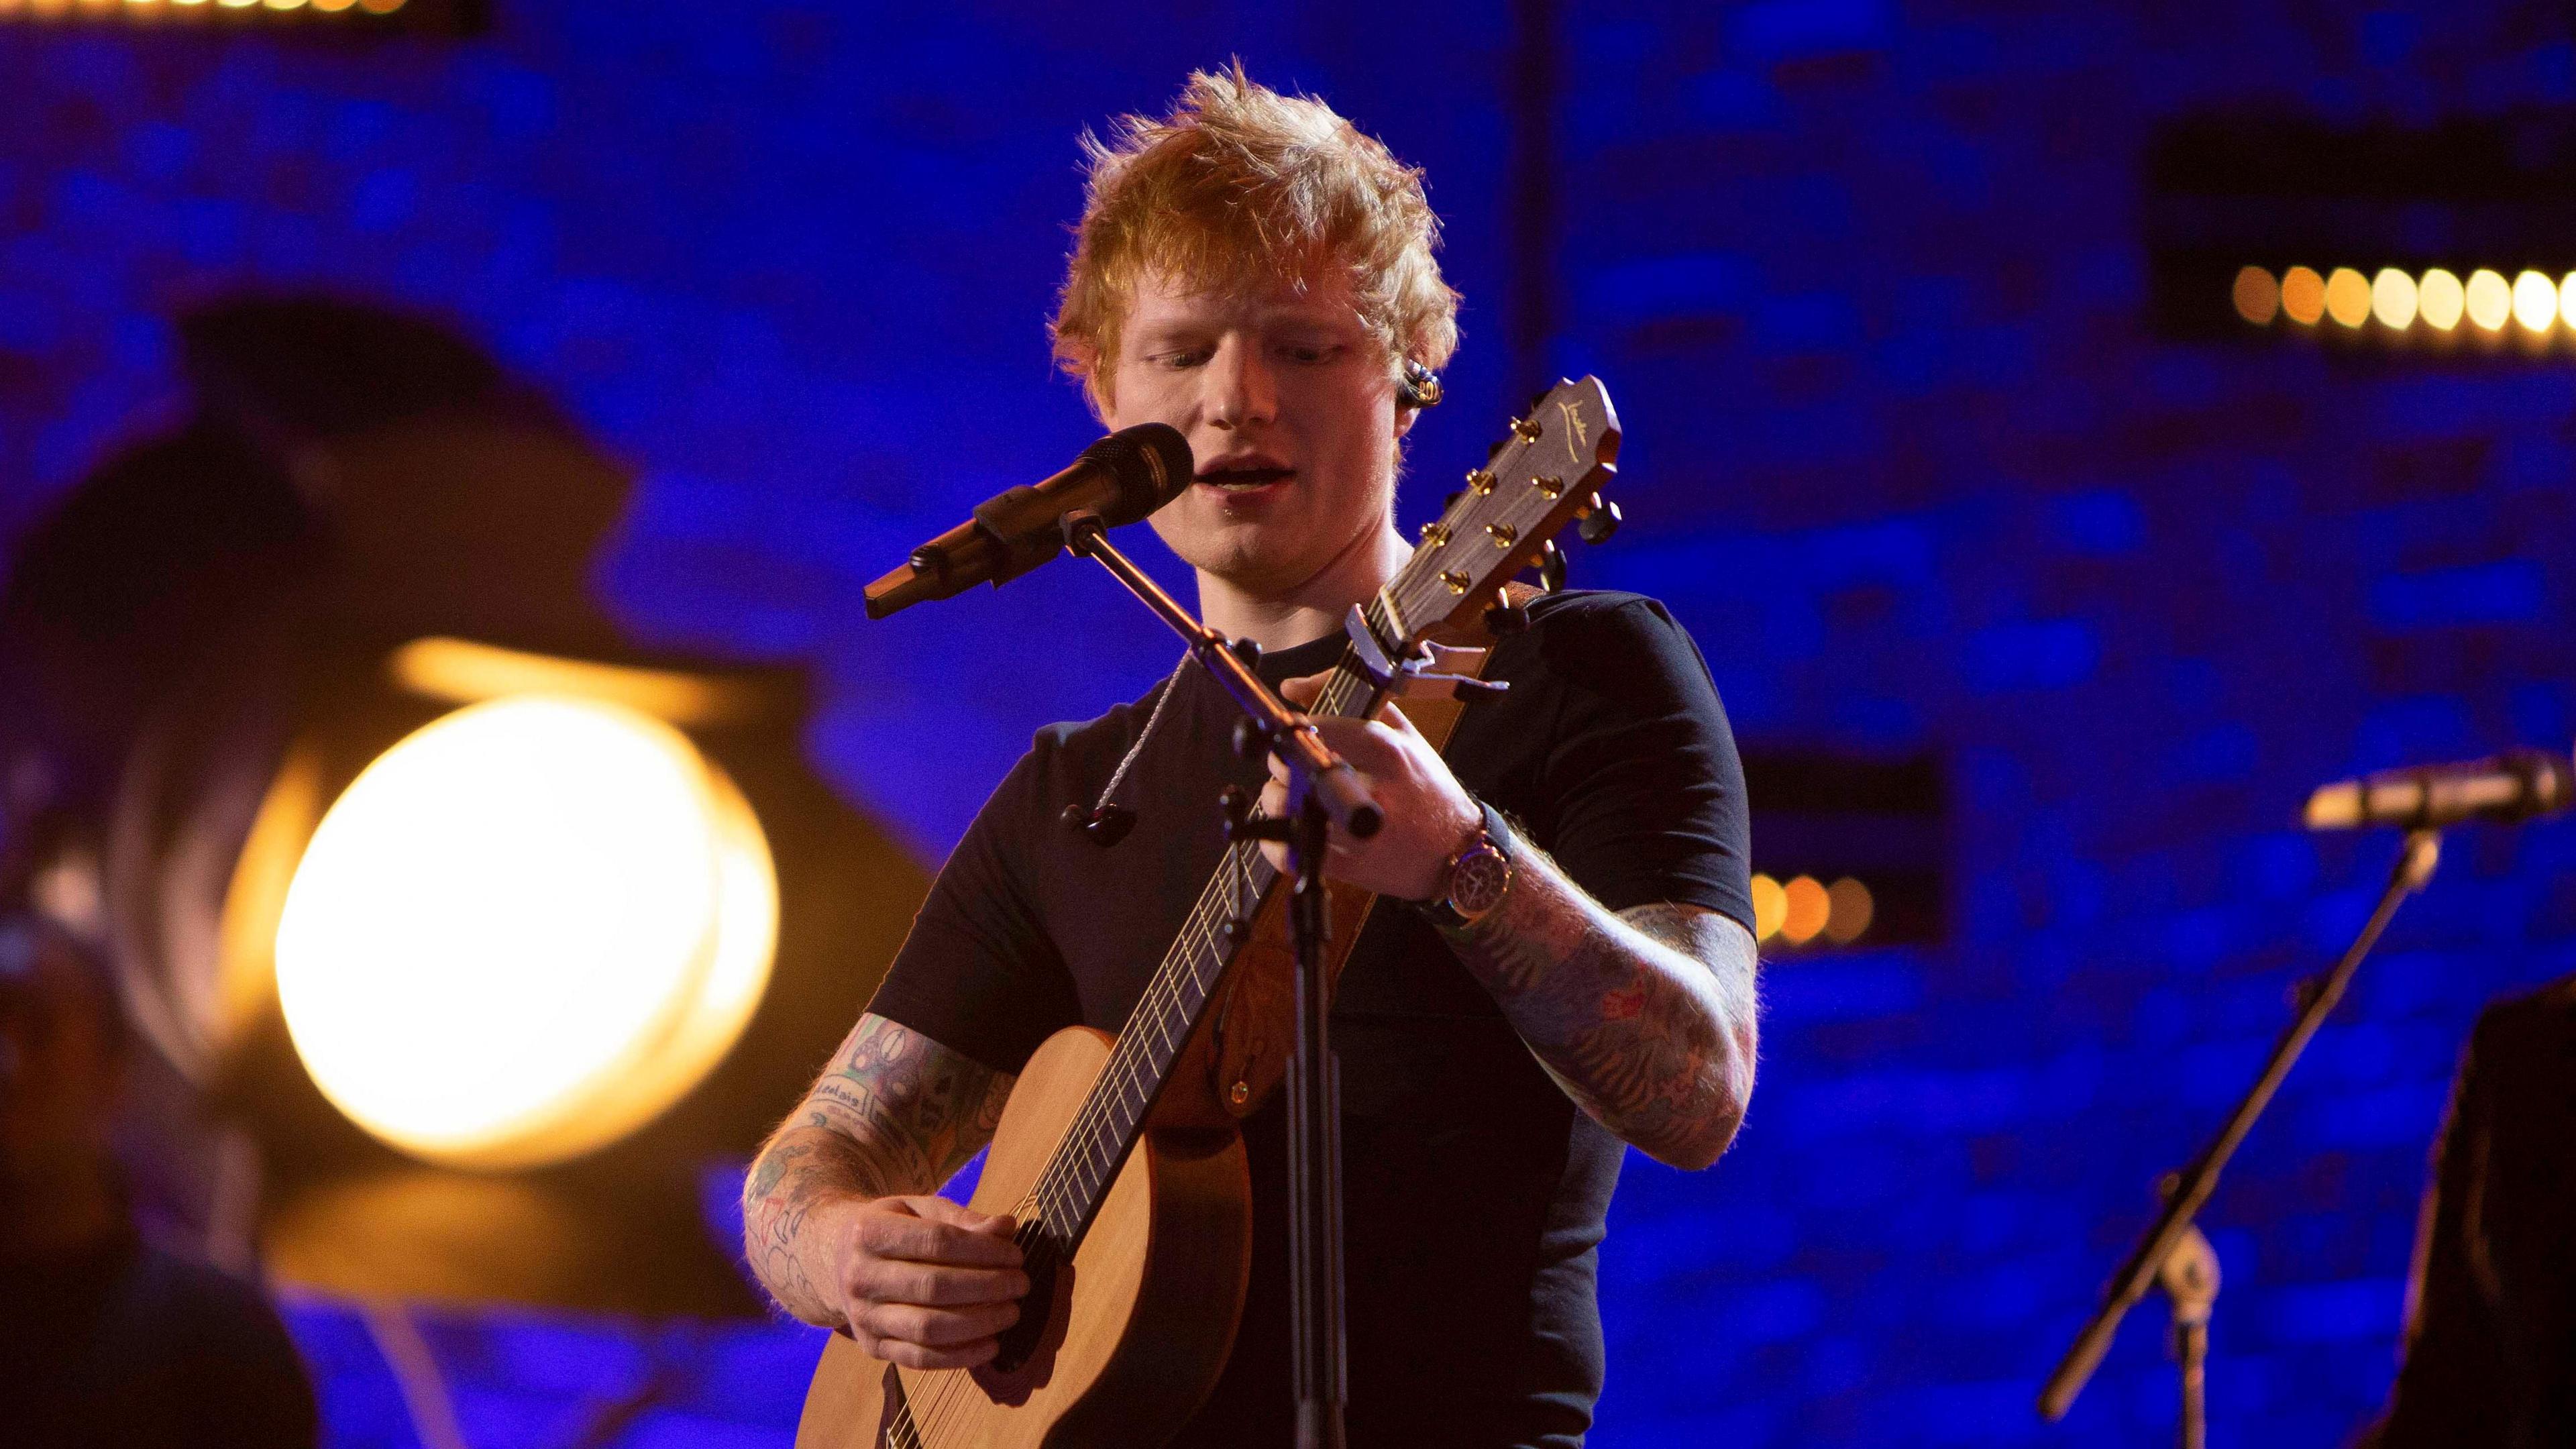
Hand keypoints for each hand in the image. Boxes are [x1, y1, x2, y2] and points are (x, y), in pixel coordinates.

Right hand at [825, 1194, 1027, 1369]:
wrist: (837, 1259)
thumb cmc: (893, 1228)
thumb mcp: (920, 1210)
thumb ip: (962, 1219)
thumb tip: (1007, 1227)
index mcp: (869, 1232)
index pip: (936, 1242)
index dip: (982, 1250)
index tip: (1015, 1255)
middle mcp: (859, 1277)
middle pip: (933, 1287)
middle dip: (987, 1287)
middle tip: (1021, 1284)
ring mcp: (862, 1317)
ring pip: (928, 1328)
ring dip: (979, 1323)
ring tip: (1012, 1312)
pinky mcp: (872, 1348)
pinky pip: (920, 1359)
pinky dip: (960, 1357)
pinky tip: (991, 1345)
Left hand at [1259, 671, 1481, 901]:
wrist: (1458, 850)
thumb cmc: (1426, 788)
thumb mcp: (1404, 733)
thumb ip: (1353, 700)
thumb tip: (1291, 688)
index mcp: (1387, 748)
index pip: (1314, 725)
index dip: (1293, 731)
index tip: (1294, 738)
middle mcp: (1372, 787)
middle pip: (1292, 766)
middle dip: (1282, 765)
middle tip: (1291, 769)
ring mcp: (1359, 830)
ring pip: (1284, 807)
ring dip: (1277, 802)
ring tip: (1294, 800)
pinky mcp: (1349, 866)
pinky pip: (1290, 851)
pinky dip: (1280, 843)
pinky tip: (1294, 833)